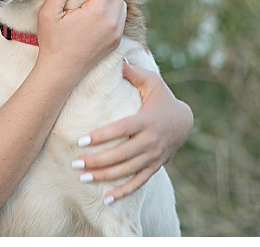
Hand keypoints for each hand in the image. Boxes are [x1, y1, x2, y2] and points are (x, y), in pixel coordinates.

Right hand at [36, 0, 126, 76]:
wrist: (61, 70)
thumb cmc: (53, 41)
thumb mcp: (48, 13)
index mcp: (97, 10)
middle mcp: (112, 20)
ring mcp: (117, 32)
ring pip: (122, 3)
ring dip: (110, 0)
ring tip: (91, 7)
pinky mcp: (117, 41)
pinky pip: (121, 18)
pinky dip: (112, 14)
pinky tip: (95, 19)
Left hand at [73, 58, 192, 203]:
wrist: (185, 121)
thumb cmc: (162, 98)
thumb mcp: (152, 83)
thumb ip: (135, 73)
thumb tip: (119, 59)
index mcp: (146, 120)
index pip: (120, 129)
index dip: (101, 136)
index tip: (81, 140)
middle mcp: (150, 141)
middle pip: (121, 154)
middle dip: (97, 160)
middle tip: (75, 163)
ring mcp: (153, 156)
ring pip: (127, 170)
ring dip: (104, 176)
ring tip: (83, 177)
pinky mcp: (155, 167)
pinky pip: (138, 182)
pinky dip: (123, 192)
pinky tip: (106, 200)